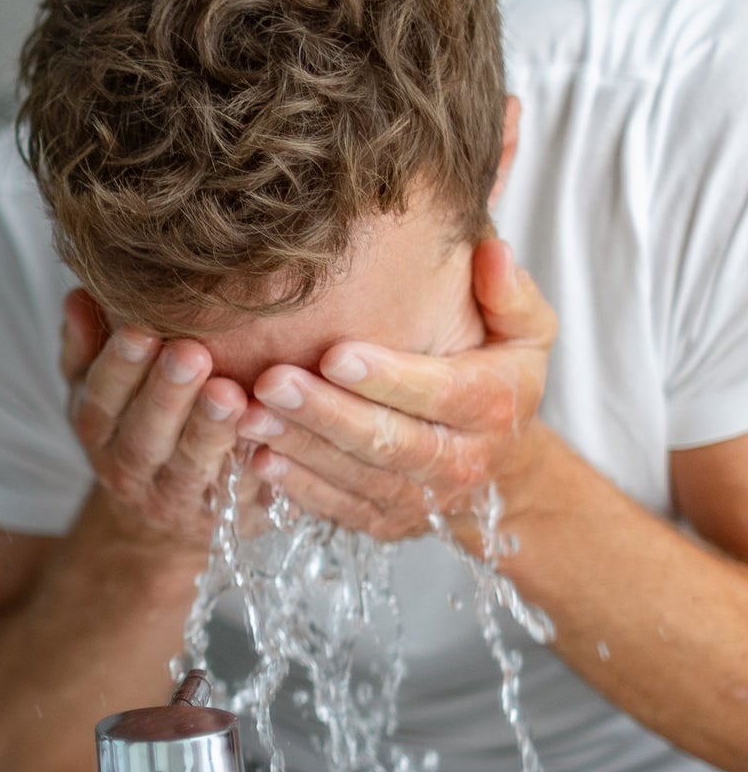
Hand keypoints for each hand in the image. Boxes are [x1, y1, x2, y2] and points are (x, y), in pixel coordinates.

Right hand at [61, 290, 248, 553]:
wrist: (158, 518)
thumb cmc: (135, 424)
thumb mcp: (98, 386)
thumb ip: (86, 345)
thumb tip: (79, 297)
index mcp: (97, 429)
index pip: (101, 400)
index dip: (118, 368)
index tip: (140, 331)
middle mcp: (129, 470)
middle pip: (144, 436)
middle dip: (167, 396)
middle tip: (191, 354)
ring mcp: (175, 500)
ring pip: (191, 469)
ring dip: (210, 432)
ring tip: (231, 395)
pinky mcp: (223, 522)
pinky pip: (241, 498)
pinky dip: (255, 471)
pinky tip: (271, 437)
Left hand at [241, 241, 556, 539]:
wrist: (499, 461)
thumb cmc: (497, 373)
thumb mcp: (522, 332)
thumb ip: (508, 294)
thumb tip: (492, 250)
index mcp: (492, 405)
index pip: (438, 392)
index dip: (386, 377)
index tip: (334, 354)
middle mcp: (460, 460)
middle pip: (388, 441)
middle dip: (325, 412)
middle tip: (271, 382)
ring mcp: (421, 498)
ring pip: (354, 475)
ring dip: (298, 448)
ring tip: (248, 417)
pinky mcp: (386, 521)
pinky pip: (337, 506)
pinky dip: (295, 486)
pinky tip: (255, 458)